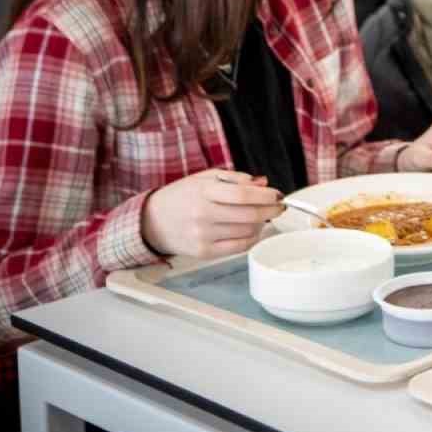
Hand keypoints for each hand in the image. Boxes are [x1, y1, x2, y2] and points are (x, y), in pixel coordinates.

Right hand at [141, 169, 282, 259]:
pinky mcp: (204, 252)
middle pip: (249, 215)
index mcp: (203, 192)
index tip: (277, 195)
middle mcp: (203, 215)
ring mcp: (203, 236)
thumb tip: (263, 183)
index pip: (243, 195)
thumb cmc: (181, 197)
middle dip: (271, 210)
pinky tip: (251, 230)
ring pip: (247, 232)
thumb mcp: (204, 178)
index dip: (266, 196)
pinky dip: (251, 238)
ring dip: (262, 224)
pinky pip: (239, 247)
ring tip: (261, 216)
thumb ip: (235, 178)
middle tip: (278, 206)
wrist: (152, 221)